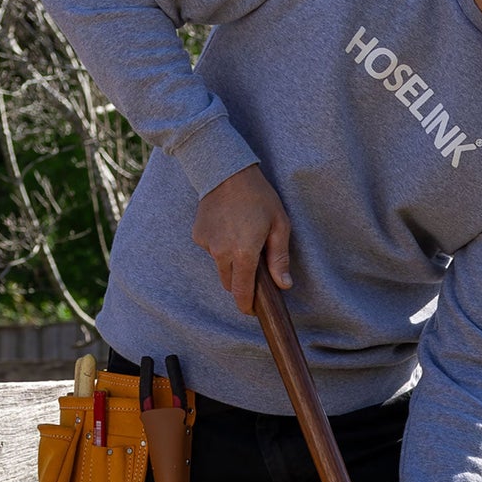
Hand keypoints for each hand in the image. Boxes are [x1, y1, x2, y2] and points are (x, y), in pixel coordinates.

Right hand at [191, 163, 290, 313]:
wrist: (226, 171)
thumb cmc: (260, 197)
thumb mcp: (280, 226)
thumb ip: (280, 258)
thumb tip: (284, 285)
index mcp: (243, 253)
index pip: (241, 292)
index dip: (246, 305)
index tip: (251, 310)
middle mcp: (221, 253)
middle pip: (229, 283)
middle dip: (240, 282)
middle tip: (254, 268)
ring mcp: (207, 244)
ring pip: (220, 266)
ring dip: (231, 263)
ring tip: (243, 239)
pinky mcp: (198, 235)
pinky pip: (211, 250)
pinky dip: (220, 246)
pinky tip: (229, 227)